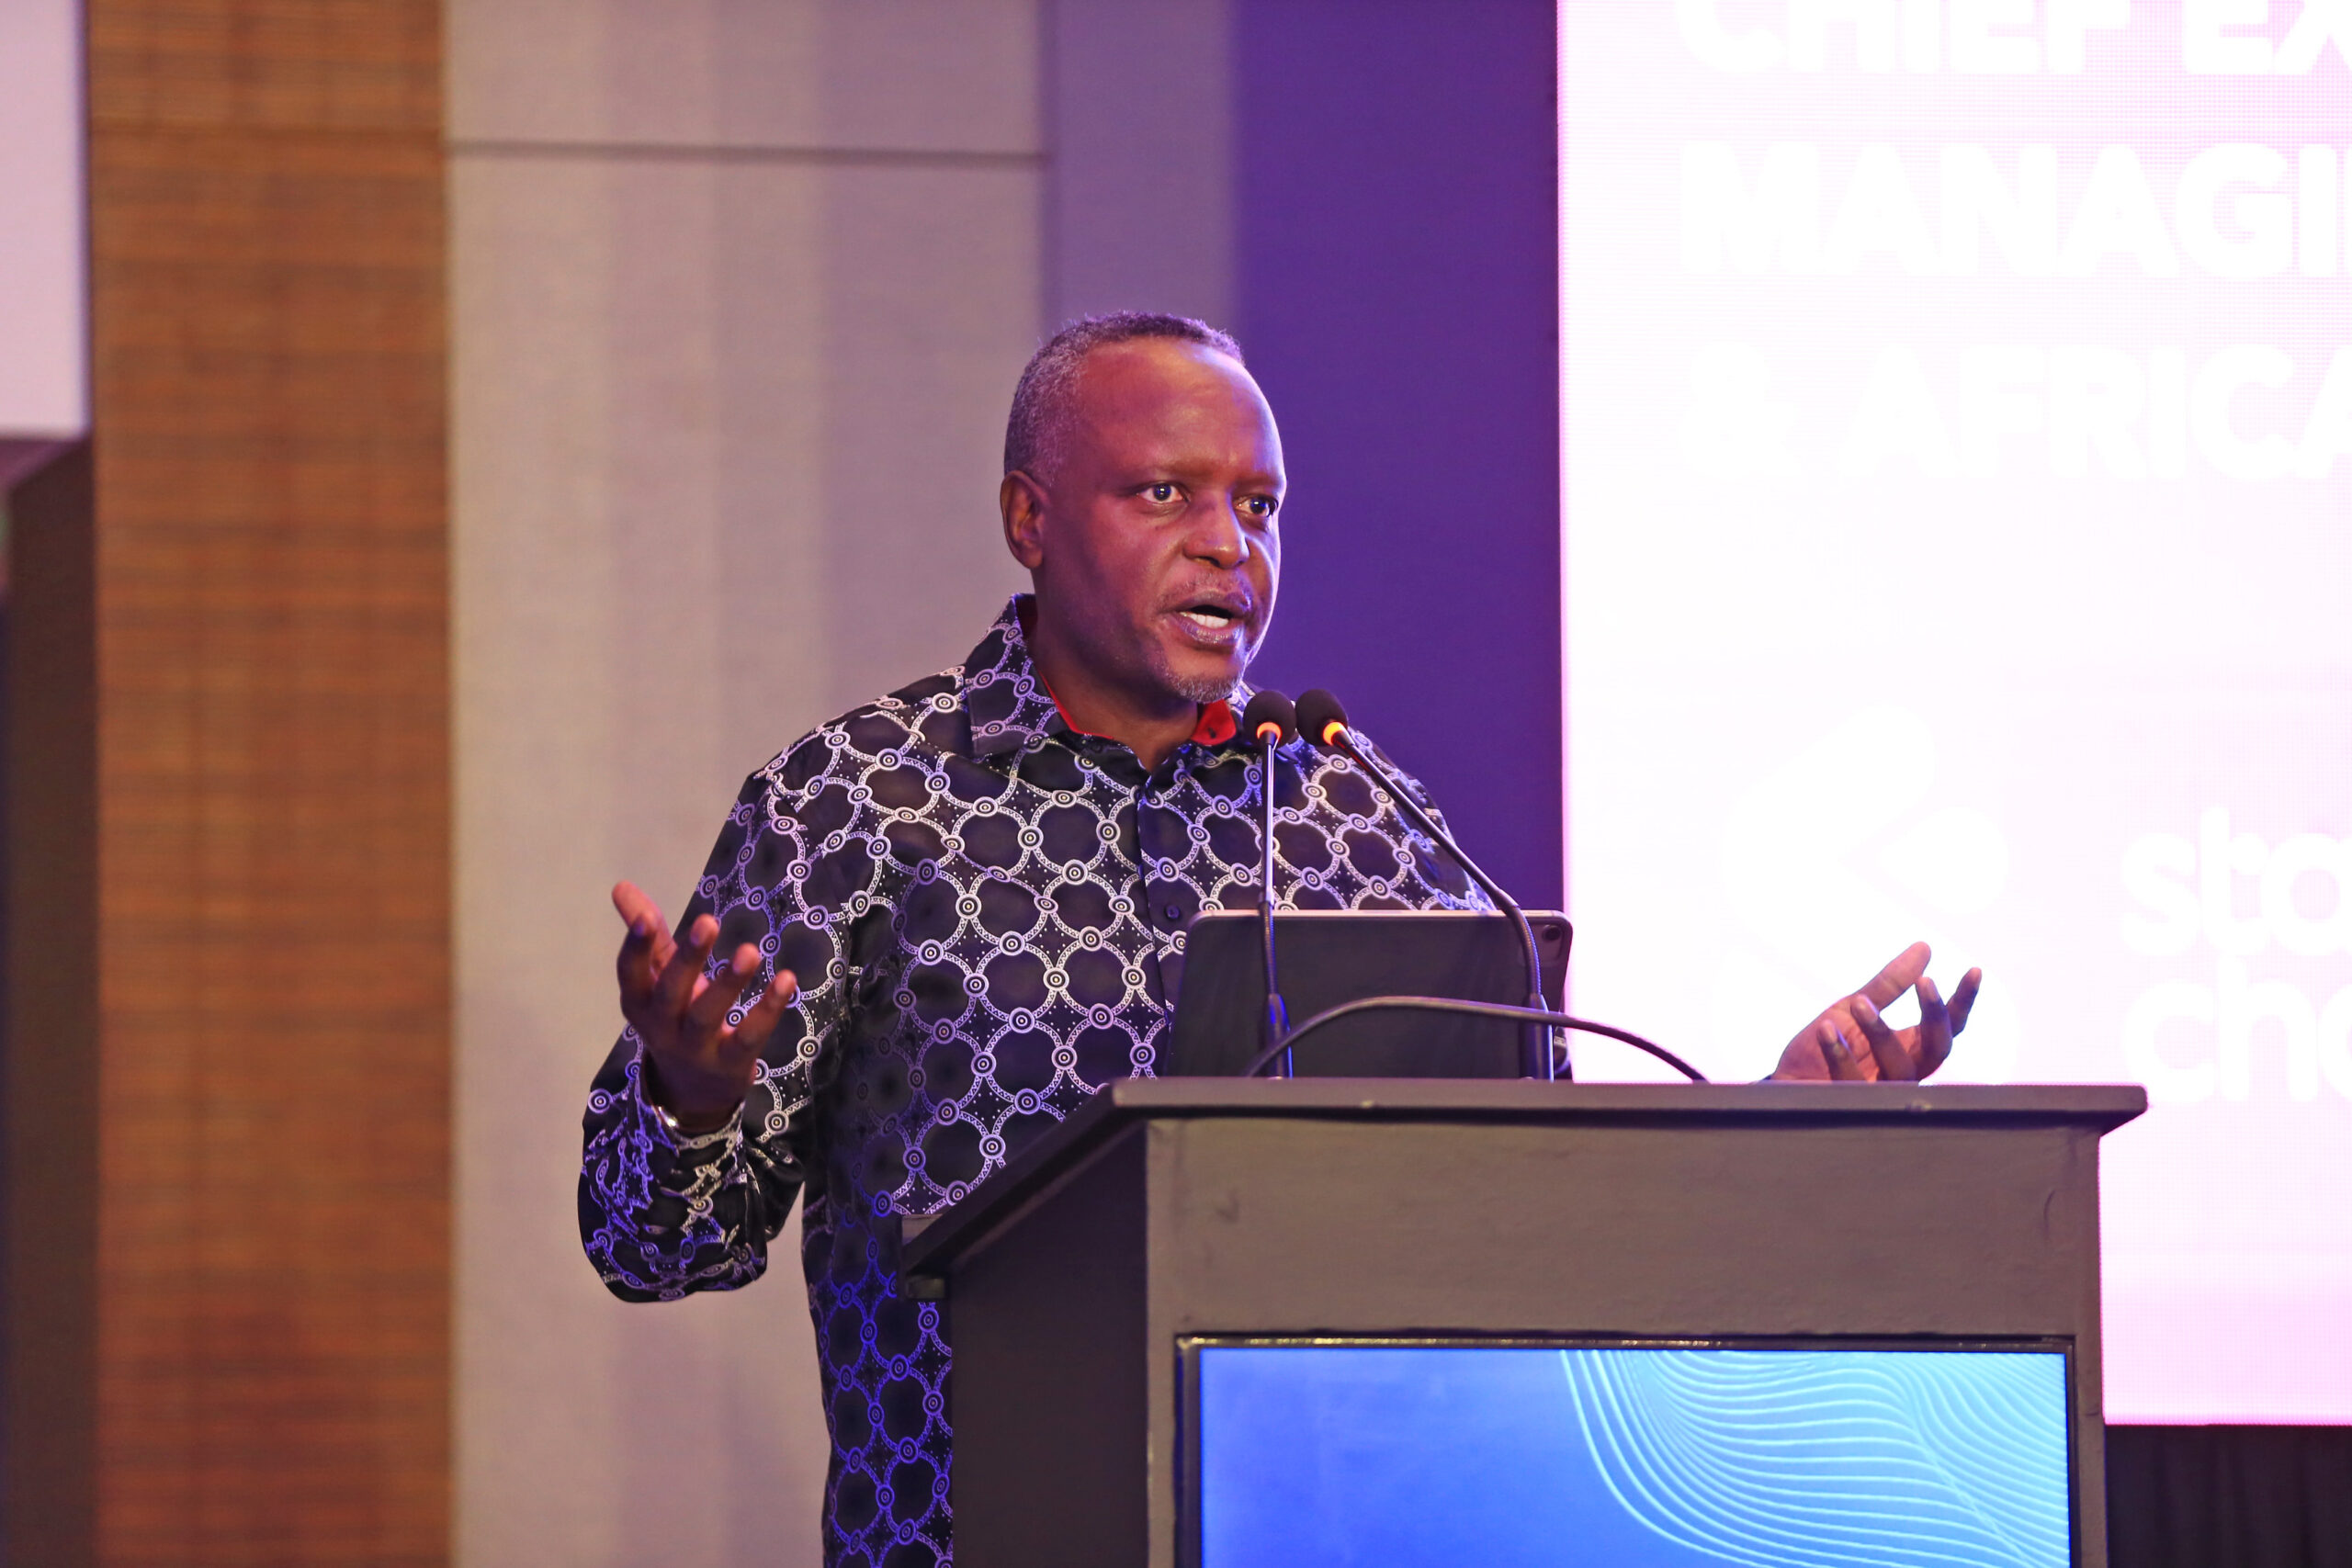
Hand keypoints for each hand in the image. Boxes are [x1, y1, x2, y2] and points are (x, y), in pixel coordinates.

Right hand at [612, 881, 796, 1132]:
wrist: (691, 1090)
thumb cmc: (674, 1018)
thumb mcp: (658, 979)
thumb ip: (648, 934)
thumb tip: (622, 885)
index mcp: (640, 1002)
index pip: (631, 975)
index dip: (635, 948)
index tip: (645, 918)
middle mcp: (662, 1027)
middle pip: (670, 993)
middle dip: (687, 958)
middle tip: (708, 921)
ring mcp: (696, 1048)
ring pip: (707, 1016)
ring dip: (729, 983)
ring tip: (750, 951)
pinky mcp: (731, 1062)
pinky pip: (750, 1036)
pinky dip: (768, 1009)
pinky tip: (787, 980)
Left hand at [1770, 941, 1979, 1081]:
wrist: (1785, 1081)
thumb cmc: (1827, 1045)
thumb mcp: (1853, 1007)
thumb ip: (1889, 984)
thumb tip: (1926, 946)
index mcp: (1910, 1047)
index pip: (1948, 1027)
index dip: (1963, 1002)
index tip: (1974, 969)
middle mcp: (1904, 1072)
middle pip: (1937, 1049)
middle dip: (1934, 1015)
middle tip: (1924, 981)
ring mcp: (1880, 1092)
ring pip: (1898, 1067)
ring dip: (1879, 1030)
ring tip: (1858, 1002)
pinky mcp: (1850, 1105)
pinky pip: (1851, 1080)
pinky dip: (1839, 1053)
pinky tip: (1825, 1028)